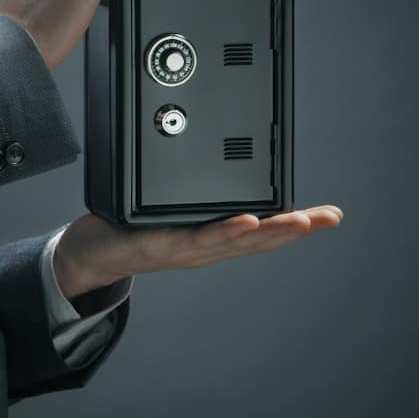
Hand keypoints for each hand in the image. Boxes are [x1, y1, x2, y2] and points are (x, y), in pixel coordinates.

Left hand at [53, 207, 343, 299]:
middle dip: (297, 229)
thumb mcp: (168, 209)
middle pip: (259, 240)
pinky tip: (246, 220)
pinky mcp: (162, 245)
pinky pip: (199, 238)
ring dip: (271, 232)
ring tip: (301, 221)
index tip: (330, 214)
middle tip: (330, 218)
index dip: (296, 223)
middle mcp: (205, 248)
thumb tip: (217, 162)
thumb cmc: (128, 230)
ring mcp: (186, 249)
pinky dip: (226, 231)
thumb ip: (194, 194)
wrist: (88, 255)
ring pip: (237, 242)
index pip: (262, 228)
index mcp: (211, 237)